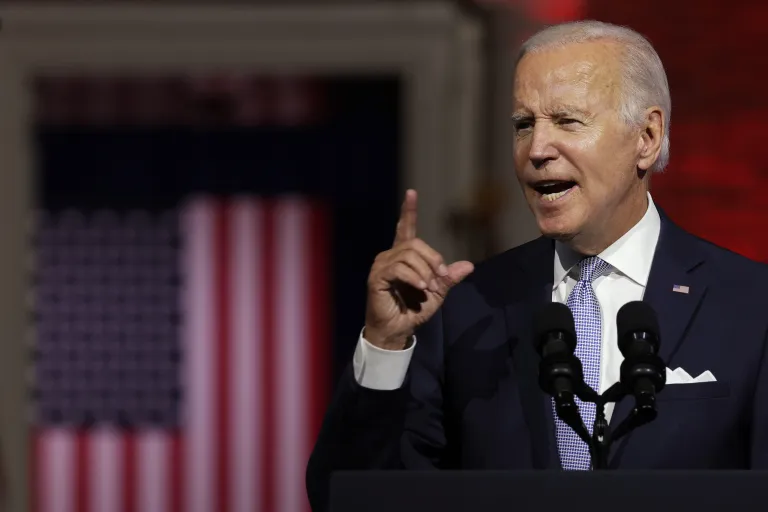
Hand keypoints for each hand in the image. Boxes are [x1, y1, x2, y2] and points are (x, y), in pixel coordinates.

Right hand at [364, 189, 473, 349]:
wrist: (398, 330)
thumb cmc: (414, 310)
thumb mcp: (438, 292)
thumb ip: (449, 277)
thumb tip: (469, 265)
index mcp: (403, 256)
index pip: (405, 228)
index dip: (409, 211)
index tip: (412, 193)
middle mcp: (390, 256)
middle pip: (415, 243)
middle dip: (433, 258)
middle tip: (440, 277)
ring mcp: (382, 266)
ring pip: (408, 255)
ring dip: (425, 272)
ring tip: (429, 288)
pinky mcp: (377, 278)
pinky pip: (398, 269)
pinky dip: (414, 277)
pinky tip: (421, 287)